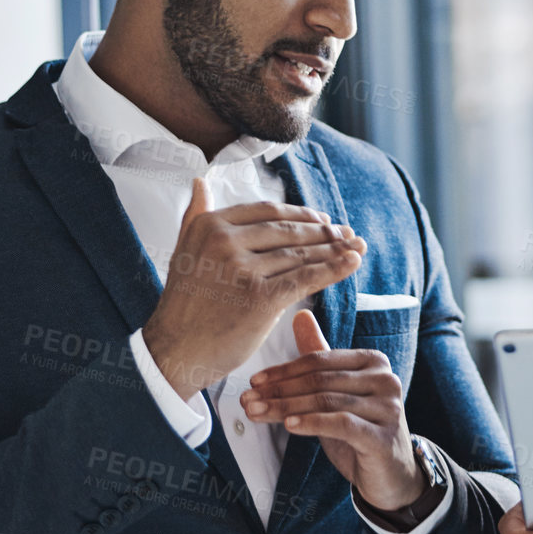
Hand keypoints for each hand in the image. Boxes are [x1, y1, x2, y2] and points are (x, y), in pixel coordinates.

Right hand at [141, 178, 365, 395]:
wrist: (174, 351)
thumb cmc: (185, 305)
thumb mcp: (183, 251)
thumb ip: (195, 216)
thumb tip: (201, 181)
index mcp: (210, 225)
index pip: (268, 212)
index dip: (301, 215)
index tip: (323, 218)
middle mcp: (224, 242)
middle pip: (288, 232)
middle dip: (324, 232)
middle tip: (348, 233)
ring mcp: (242, 269)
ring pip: (300, 255)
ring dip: (335, 250)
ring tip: (357, 246)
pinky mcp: (260, 298)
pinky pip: (305, 278)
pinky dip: (334, 269)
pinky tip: (354, 262)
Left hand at [242, 310, 428, 513]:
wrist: (392, 474)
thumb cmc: (361, 430)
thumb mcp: (337, 393)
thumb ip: (320, 357)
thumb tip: (300, 315)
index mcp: (373, 362)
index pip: (320, 361)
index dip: (283, 371)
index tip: (254, 382)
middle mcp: (385, 379)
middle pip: (320, 380)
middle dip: (279, 391)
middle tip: (248, 400)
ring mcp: (387, 407)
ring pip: (326, 401)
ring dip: (285, 408)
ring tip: (257, 414)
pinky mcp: (383, 436)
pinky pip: (341, 424)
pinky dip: (312, 423)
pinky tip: (289, 426)